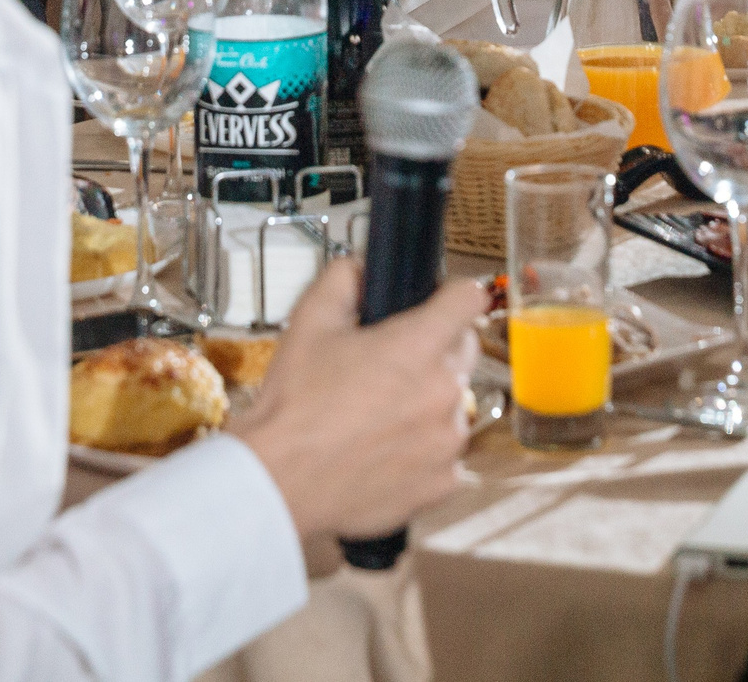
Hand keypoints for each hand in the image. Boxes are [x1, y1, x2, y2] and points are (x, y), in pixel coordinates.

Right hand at [229, 259, 483, 541]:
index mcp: (418, 345)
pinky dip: (425, 449)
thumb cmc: (293, 406)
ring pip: (455, 403)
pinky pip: (448, 453)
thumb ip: (343, 279)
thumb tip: (363, 266)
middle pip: (465, 350)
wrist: (278, 481)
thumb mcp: (309, 323)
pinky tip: (386, 450)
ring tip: (381, 415)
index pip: (469, 297)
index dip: (452, 294)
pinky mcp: (444, 481)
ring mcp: (448, 440)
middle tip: (391, 363)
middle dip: (436, 348)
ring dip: (430, 402)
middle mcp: (444, 391)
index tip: (439, 302)